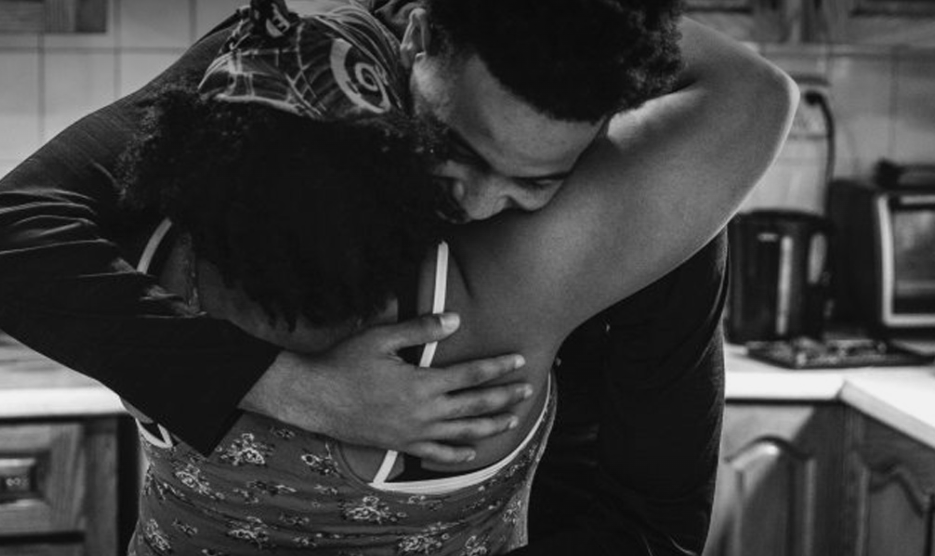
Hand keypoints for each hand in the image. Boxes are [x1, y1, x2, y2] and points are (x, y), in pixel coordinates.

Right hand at [240, 313, 531, 463]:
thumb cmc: (345, 362)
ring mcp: (413, 432)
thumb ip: (422, 329)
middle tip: (529, 389)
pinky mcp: (400, 445)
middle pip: (475, 405)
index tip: (520, 360)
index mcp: (422, 383)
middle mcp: (423, 411)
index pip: (471, 374)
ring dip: (491, 426)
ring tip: (512, 419)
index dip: (498, 367)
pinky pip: (435, 453)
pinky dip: (457, 454)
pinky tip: (472, 453)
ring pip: (463, 433)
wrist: (313, 397)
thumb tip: (456, 320)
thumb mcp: (382, 338)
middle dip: (505, 397)